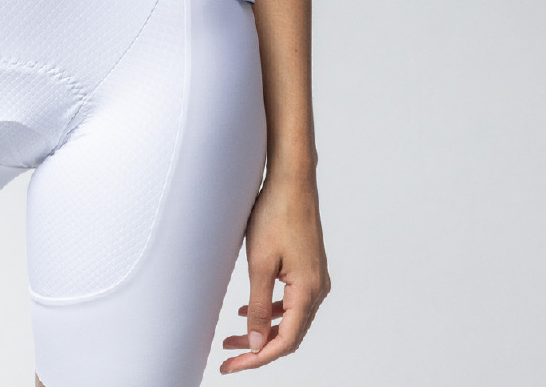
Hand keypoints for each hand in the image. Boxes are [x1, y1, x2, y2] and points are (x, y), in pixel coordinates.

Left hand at [219, 173, 328, 370]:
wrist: (291, 180)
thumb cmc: (275, 214)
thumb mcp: (260, 264)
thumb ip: (259, 307)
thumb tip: (257, 343)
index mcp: (308, 291)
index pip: (284, 342)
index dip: (257, 357)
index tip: (232, 365)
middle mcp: (317, 289)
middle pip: (288, 334)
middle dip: (258, 348)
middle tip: (228, 357)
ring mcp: (314, 278)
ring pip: (289, 318)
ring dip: (263, 330)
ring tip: (233, 338)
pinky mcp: (307, 267)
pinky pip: (291, 301)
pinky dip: (271, 310)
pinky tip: (249, 311)